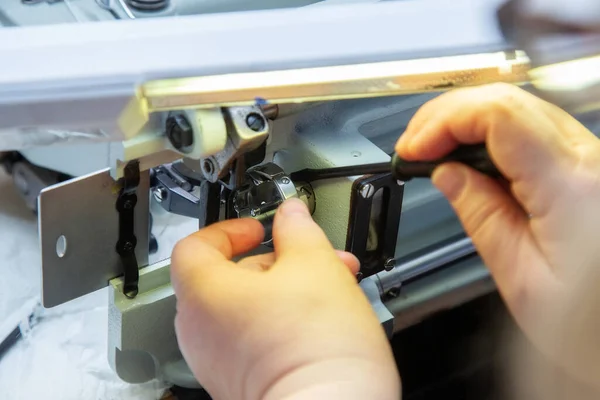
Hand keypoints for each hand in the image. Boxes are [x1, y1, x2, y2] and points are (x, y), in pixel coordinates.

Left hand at [171, 199, 399, 399]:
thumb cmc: (315, 350)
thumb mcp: (314, 264)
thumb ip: (298, 230)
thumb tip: (291, 215)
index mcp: (204, 293)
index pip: (195, 246)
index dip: (229, 230)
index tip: (258, 229)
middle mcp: (201, 331)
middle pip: (231, 277)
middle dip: (279, 261)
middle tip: (314, 257)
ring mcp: (219, 362)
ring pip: (250, 309)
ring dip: (288, 290)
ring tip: (331, 288)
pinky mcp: (242, 384)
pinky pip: (255, 339)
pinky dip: (282, 323)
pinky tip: (322, 322)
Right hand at [396, 83, 599, 388]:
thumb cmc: (593, 319)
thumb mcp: (521, 277)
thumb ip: (481, 215)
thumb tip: (446, 175)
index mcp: (571, 187)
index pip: (498, 115)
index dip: (444, 122)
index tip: (413, 149)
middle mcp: (589, 161)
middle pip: (506, 100)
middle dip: (447, 116)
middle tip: (414, 145)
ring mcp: (591, 159)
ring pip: (518, 107)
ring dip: (466, 121)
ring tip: (433, 149)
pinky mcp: (586, 166)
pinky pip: (530, 129)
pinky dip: (489, 134)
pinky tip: (467, 156)